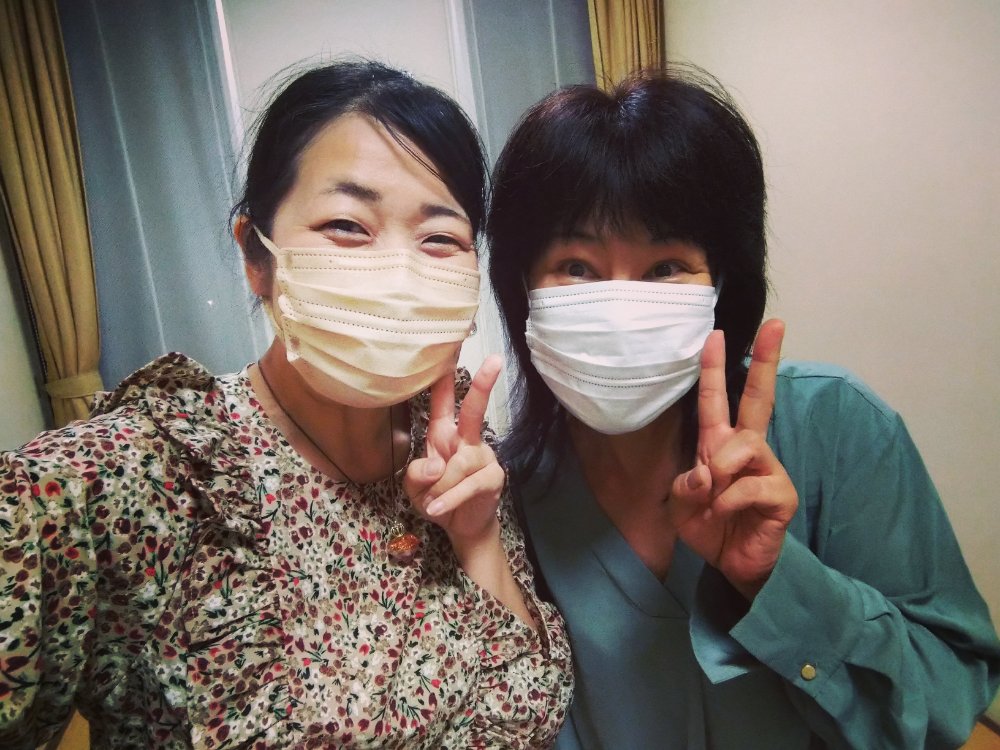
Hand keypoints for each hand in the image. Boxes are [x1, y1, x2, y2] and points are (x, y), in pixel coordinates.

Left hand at [404, 355, 506, 545]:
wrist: (462, 526)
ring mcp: (483, 458)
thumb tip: (437, 464)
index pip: (444, 403)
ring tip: (434, 502)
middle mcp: (466, 440)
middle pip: (474, 410)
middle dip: (484, 385)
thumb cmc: (437, 497)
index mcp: (445, 435)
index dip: (445, 380)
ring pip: (456, 465)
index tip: (451, 350)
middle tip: (495, 360)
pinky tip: (438, 509)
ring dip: (439, 489)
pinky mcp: (492, 478)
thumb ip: (417, 473)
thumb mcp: (415, 487)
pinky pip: (466, 485)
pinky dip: (449, 499)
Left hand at [668, 319, 797, 599]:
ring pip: (745, 444)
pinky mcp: (781, 495)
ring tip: (712, 496)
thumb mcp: (681, 504)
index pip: (717, 399)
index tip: (715, 333)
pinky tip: (723, 515)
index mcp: (719, 444)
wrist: (730, 566)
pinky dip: (726, 502)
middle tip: (776, 325)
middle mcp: (748, 449)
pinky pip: (748, 486)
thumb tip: (706, 473)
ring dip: (720, 468)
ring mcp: (768, 469)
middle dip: (766, 361)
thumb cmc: (708, 526)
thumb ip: (687, 483)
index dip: (715, 368)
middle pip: (759, 398)